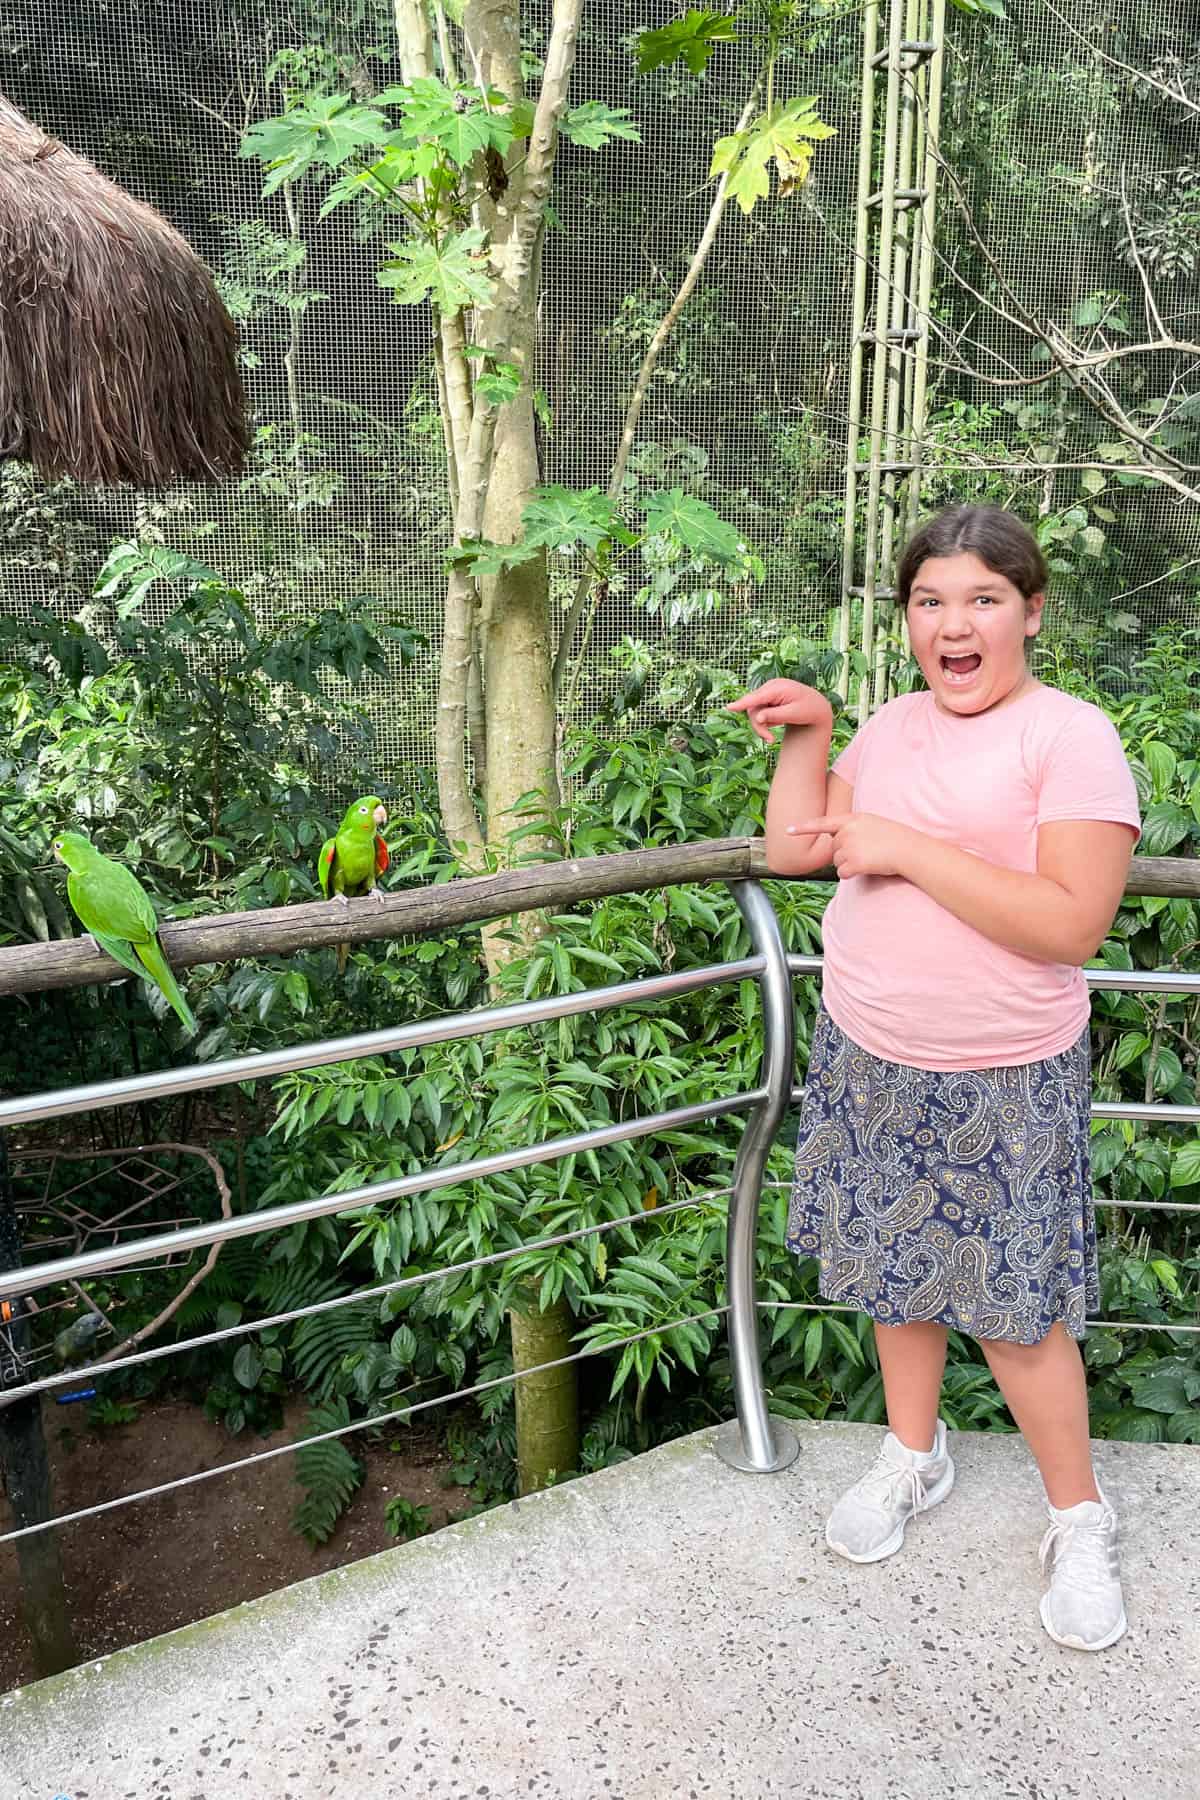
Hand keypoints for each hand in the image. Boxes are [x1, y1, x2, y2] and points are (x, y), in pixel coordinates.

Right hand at [724, 678, 832, 743]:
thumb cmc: (808, 710)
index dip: (742, 704)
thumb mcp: (794, 714)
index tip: (729, 707)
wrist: (817, 707)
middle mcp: (771, 687)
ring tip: (772, 738)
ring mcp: (769, 691)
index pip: (756, 697)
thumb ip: (775, 716)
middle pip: (753, 707)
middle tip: (769, 740)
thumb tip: (758, 718)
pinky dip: (764, 720)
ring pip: (754, 710)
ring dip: (761, 725)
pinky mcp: (769, 697)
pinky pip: (759, 710)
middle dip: (758, 725)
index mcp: (778, 688)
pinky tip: (776, 724)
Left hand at [786, 812, 915, 878]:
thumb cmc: (896, 839)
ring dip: (850, 864)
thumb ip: (854, 829)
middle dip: (845, 854)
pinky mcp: (852, 862)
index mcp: (853, 819)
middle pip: (833, 849)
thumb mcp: (874, 824)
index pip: (823, 823)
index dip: (803, 828)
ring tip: (870, 858)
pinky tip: (867, 867)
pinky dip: (852, 874)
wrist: (909, 849)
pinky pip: (842, 873)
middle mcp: (847, 831)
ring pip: (837, 862)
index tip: (787, 831)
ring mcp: (849, 846)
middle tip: (866, 853)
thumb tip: (839, 844)